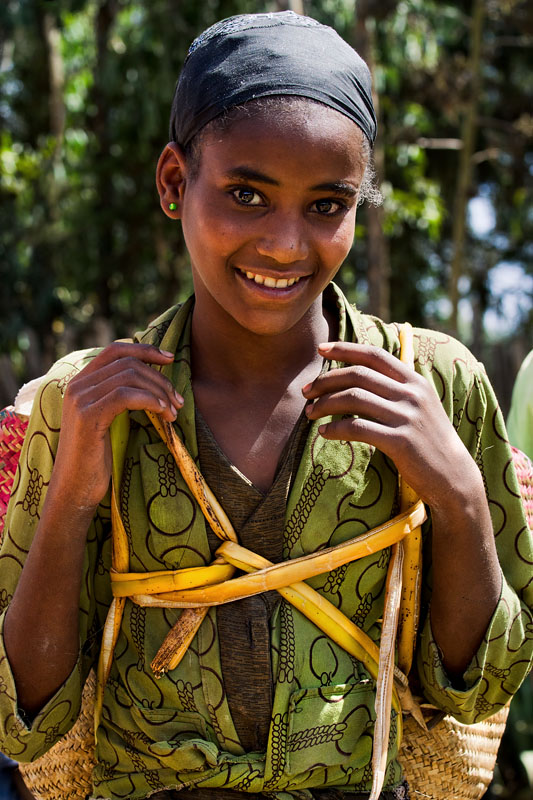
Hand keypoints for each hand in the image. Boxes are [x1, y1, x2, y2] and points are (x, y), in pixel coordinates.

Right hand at [53, 343, 182, 511]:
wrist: (75, 487)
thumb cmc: (96, 456)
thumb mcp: (108, 419)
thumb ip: (119, 396)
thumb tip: (154, 380)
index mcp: (81, 381)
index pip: (115, 350)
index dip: (145, 350)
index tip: (171, 358)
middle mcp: (77, 385)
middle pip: (128, 363)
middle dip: (159, 378)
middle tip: (178, 401)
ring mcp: (80, 399)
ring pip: (129, 376)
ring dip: (159, 391)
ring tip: (172, 412)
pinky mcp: (87, 416)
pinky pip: (124, 395)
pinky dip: (148, 400)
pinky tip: (161, 413)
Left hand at [302, 341, 478, 510]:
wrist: (452, 475)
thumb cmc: (428, 440)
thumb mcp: (419, 406)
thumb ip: (395, 389)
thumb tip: (356, 376)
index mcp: (415, 382)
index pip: (375, 355)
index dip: (346, 349)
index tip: (321, 349)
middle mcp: (412, 394)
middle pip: (359, 375)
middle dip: (326, 380)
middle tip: (306, 391)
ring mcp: (407, 417)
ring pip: (354, 399)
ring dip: (325, 404)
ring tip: (310, 413)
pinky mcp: (401, 441)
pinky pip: (358, 429)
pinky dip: (335, 429)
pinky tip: (324, 433)